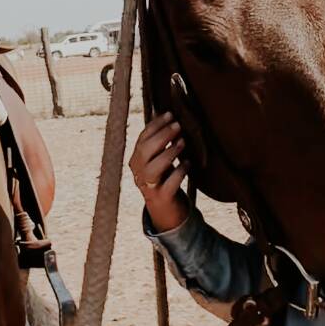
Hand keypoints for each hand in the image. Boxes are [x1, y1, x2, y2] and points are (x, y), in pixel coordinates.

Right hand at [129, 112, 189, 232]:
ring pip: (153, 168)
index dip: (154, 125)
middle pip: (145, 151)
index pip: (142, 139)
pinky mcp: (162, 198)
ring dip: (168, 153)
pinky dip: (179, 172)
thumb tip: (167, 115)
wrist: (166, 211)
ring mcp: (149, 187)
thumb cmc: (164, 178)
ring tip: (182, 143)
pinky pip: (169, 184)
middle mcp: (138, 173)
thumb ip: (160, 142)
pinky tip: (188, 163)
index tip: (169, 114)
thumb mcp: (159, 159)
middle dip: (162, 136)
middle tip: (178, 126)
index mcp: (136, 161)